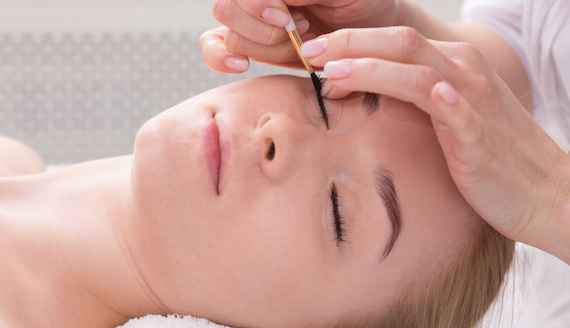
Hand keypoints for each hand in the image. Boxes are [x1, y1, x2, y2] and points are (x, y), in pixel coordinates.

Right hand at [199, 0, 403, 72]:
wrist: (370, 37)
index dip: (258, 6)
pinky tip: (242, 66)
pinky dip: (221, 58)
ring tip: (298, 44)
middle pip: (226, 9)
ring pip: (228, 36)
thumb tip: (278, 2)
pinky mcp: (250, 46)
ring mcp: (250, 20)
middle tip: (298, 29)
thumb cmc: (362, 4)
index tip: (288, 18)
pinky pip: (213, 48)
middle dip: (263, 29)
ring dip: (265, 47)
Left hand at [301, 27, 569, 262]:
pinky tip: (432, 94)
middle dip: (350, 44)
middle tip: (307, 52)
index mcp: (451, 64)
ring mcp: (475, 101)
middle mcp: (463, 72)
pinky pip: (461, 111)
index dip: (351, 41)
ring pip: (419, 71)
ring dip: (373, 69)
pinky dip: (443, 99)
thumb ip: (408, 95)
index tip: (312, 52)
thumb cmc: (484, 152)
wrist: (540, 187)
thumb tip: (355, 88)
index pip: (394, 40)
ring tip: (332, 74)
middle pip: (400, 43)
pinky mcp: (482, 135)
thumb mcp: (444, 114)